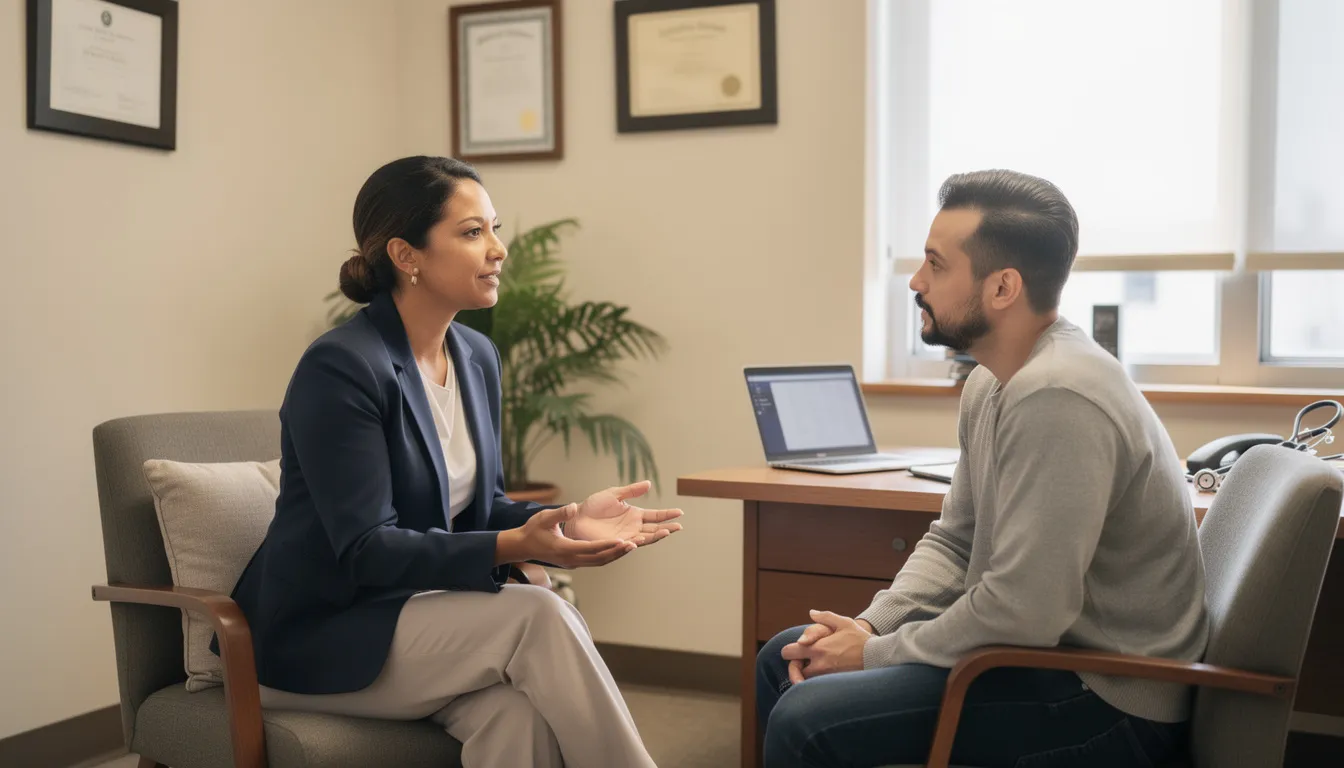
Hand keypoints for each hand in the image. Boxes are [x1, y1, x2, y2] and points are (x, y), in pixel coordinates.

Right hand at [496, 504, 634, 567]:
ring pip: (599, 561)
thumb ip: (560, 513)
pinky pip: (595, 560)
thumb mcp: (543, 518)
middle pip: (599, 558)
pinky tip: (619, 548)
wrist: (522, 546)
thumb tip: (574, 506)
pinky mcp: (574, 562)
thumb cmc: (532, 530)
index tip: (622, 540)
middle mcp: (571, 559)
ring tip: (633, 545)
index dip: (607, 545)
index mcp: (564, 549)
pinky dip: (608, 555)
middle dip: (617, 551)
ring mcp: (573, 563)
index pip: (590, 548)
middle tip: (635, 544)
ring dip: (616, 555)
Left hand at [567, 481, 683, 546]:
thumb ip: (631, 491)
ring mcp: (626, 536)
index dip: (667, 514)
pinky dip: (636, 543)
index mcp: (635, 514)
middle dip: (667, 528)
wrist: (577, 518)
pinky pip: (629, 544)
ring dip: (656, 536)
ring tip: (666, 532)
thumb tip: (649, 483)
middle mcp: (634, 527)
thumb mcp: (614, 494)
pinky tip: (642, 540)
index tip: (680, 512)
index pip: (656, 515)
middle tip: (678, 526)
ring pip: (645, 538)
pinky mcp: (616, 543)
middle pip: (655, 529)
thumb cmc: (593, 506)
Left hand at [781, 611, 871, 682]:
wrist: (878, 657)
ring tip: (815, 669)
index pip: (788, 653)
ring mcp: (826, 678)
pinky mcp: (834, 685)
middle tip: (804, 664)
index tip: (798, 650)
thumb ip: (825, 617)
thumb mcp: (844, 622)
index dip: (790, 651)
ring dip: (807, 676)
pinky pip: (818, 687)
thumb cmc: (860, 639)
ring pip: (806, 681)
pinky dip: (817, 683)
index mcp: (817, 649)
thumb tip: (811, 613)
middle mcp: (819, 665)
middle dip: (796, 668)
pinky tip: (825, 676)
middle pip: (794, 672)